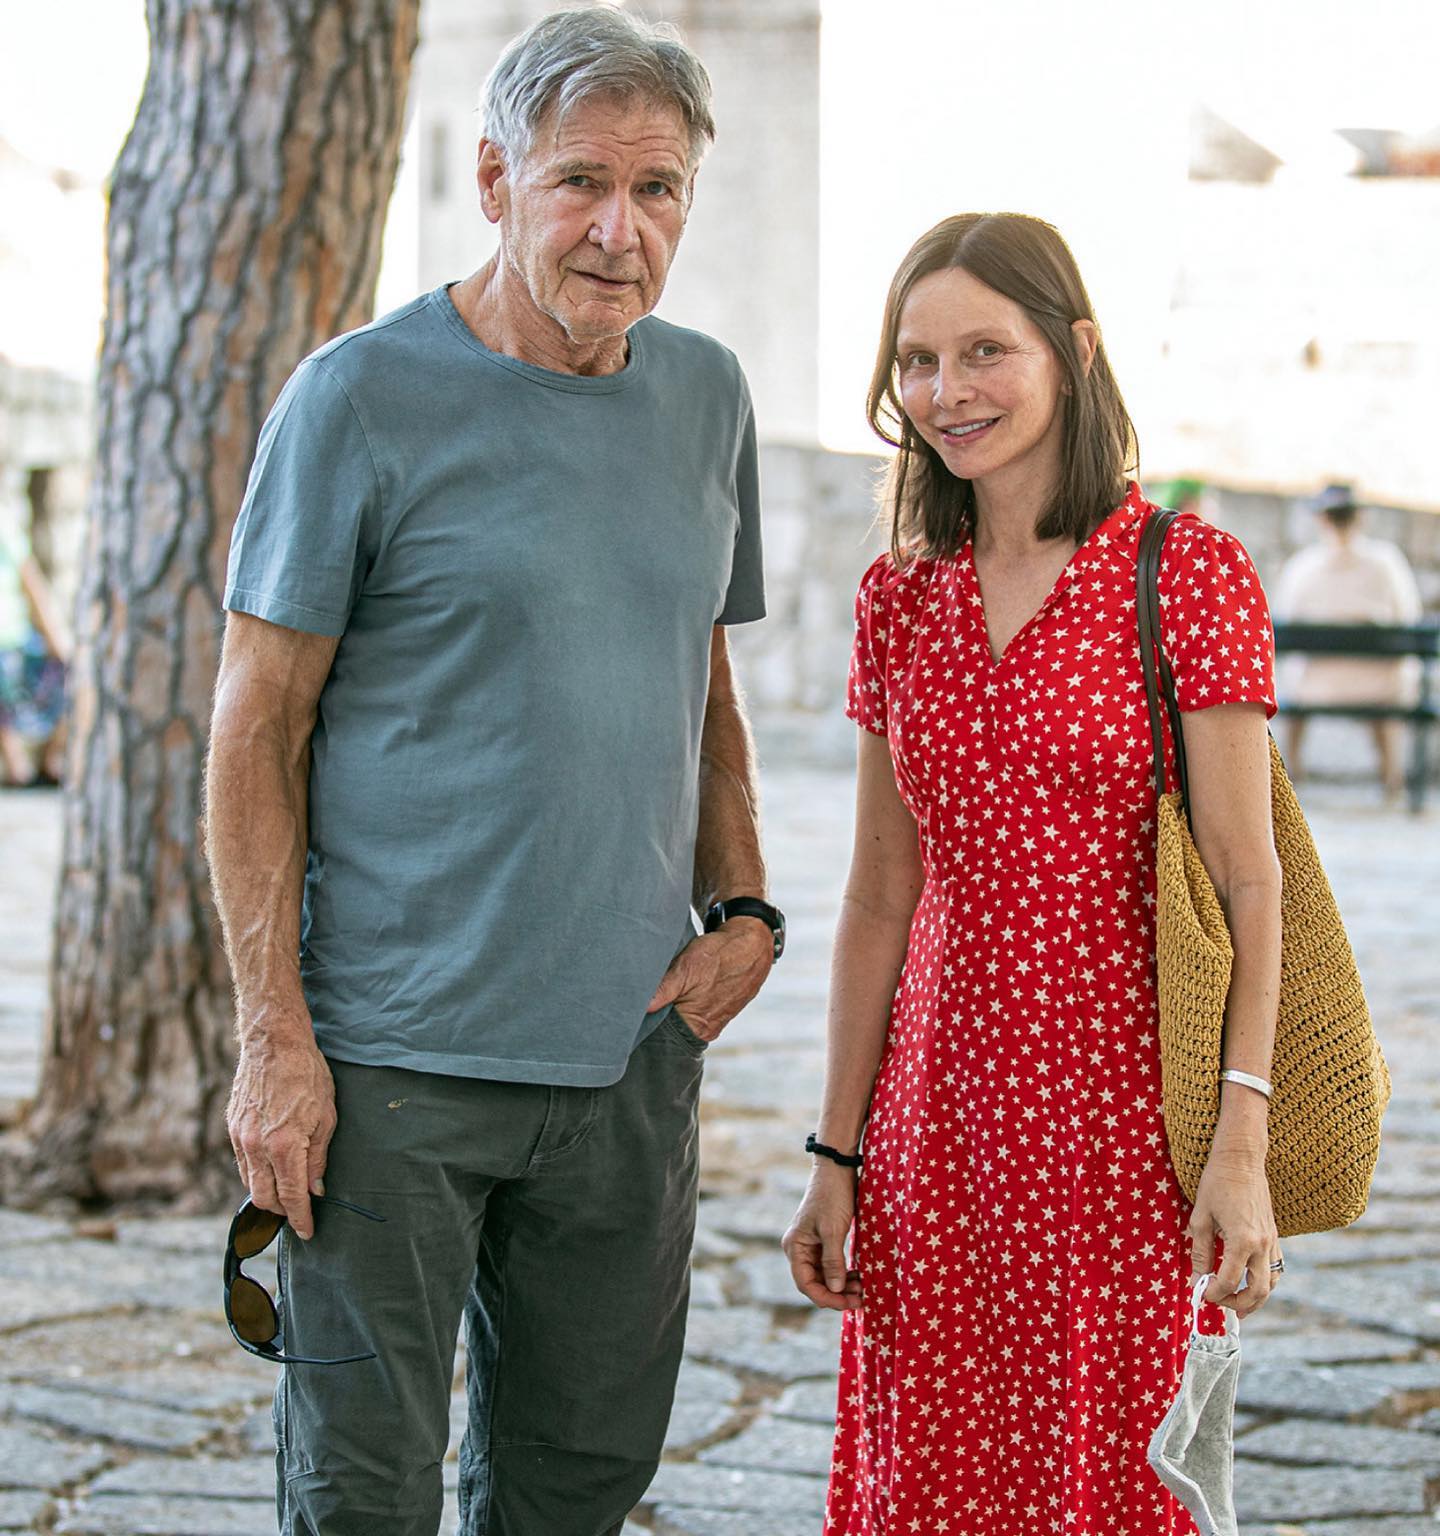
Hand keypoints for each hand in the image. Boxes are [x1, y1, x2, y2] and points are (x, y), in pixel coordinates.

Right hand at [226, 1025, 335, 1240]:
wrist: (274, 1044)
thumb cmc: (307, 1075)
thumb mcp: (326, 1116)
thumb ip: (318, 1157)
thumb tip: (316, 1189)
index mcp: (285, 1145)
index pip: (292, 1196)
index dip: (301, 1218)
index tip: (307, 1232)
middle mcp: (257, 1147)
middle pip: (265, 1197)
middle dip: (282, 1212)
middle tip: (299, 1214)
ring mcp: (240, 1138)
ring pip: (250, 1183)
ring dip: (267, 1195)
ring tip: (286, 1197)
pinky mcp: (231, 1129)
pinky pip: (241, 1164)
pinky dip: (255, 1175)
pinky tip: (270, 1172)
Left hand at [646, 919, 772, 1041]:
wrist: (754, 943)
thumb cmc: (721, 953)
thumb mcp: (687, 966)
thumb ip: (664, 989)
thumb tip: (644, 1007)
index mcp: (698, 1026)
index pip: (663, 1032)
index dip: (651, 1018)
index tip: (640, 1004)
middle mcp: (709, 1030)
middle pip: (675, 1026)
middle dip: (664, 1011)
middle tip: (659, 990)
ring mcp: (718, 1021)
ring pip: (687, 1017)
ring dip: (679, 1003)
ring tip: (679, 985)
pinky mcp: (724, 1010)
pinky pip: (700, 1009)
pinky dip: (693, 999)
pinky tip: (694, 985)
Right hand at [782, 1164, 861, 1310]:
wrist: (838, 1168)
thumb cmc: (832, 1196)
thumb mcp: (833, 1230)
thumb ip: (833, 1261)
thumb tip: (835, 1290)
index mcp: (794, 1246)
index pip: (806, 1284)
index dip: (826, 1298)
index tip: (848, 1303)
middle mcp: (800, 1248)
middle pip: (816, 1282)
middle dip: (837, 1293)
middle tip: (861, 1299)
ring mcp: (812, 1244)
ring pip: (825, 1275)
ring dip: (842, 1285)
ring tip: (862, 1289)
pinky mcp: (824, 1240)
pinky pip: (832, 1264)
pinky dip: (844, 1273)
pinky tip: (858, 1276)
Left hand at [1188, 1139, 1279, 1318]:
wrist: (1241, 1160)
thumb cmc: (1217, 1184)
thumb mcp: (1201, 1217)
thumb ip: (1200, 1251)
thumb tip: (1197, 1278)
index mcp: (1242, 1240)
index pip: (1229, 1281)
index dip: (1213, 1293)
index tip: (1200, 1293)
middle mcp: (1262, 1245)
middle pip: (1257, 1290)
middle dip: (1238, 1304)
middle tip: (1219, 1305)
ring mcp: (1272, 1241)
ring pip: (1271, 1283)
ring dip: (1255, 1298)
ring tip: (1238, 1305)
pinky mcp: (1275, 1236)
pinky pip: (1275, 1268)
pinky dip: (1264, 1282)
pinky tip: (1249, 1282)